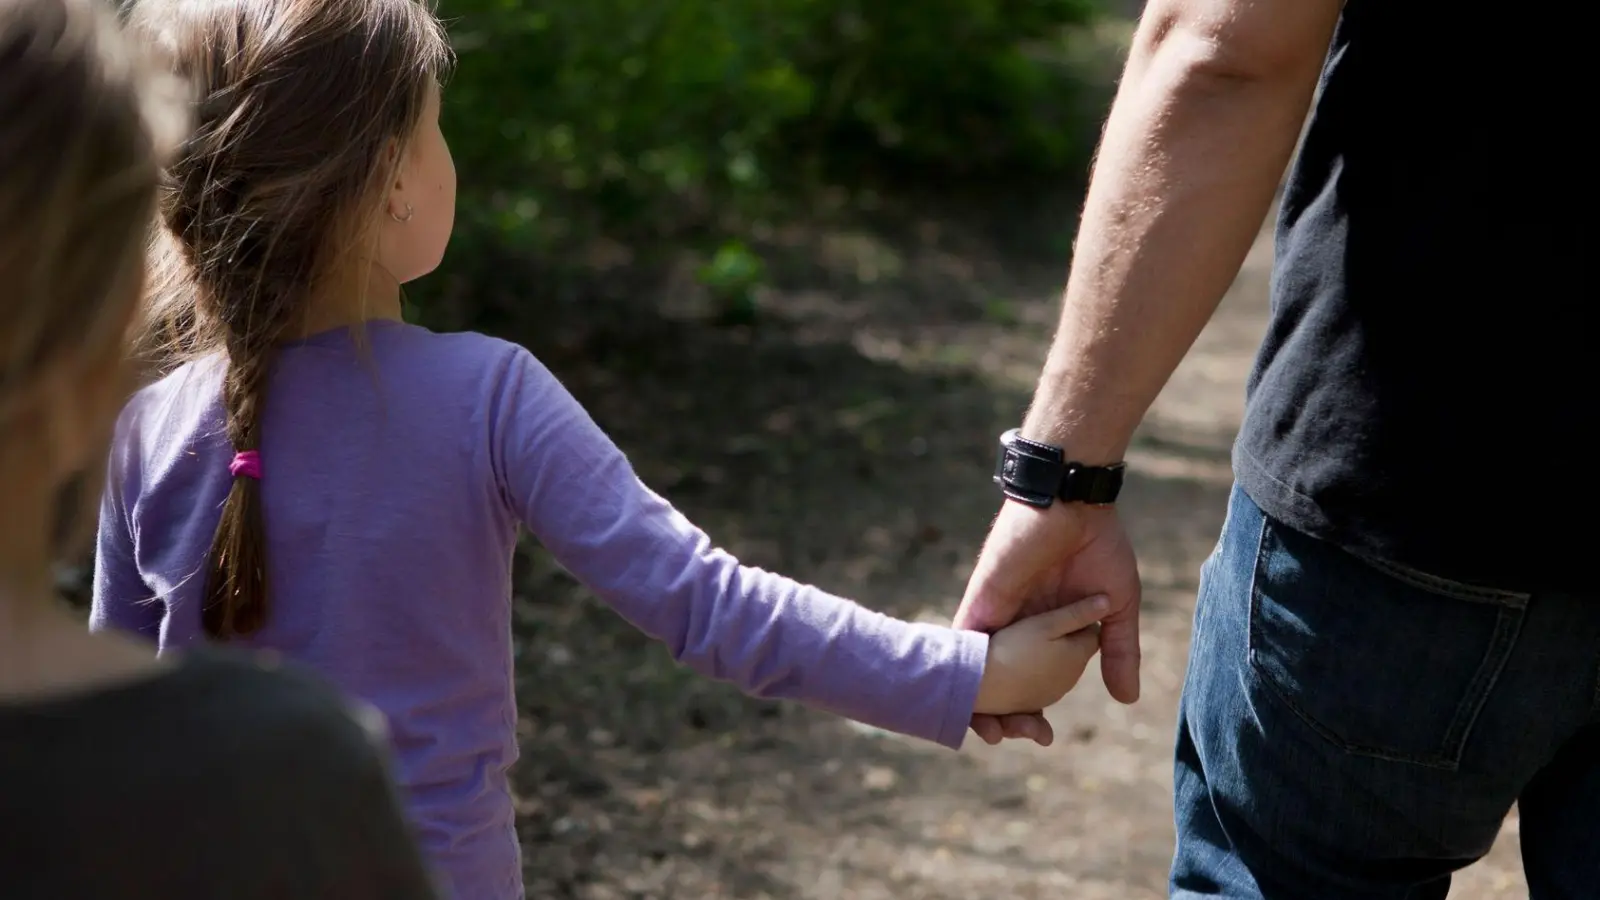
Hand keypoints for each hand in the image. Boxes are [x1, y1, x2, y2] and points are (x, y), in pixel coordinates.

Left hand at [954, 499, 1141, 745]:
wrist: (1074, 504)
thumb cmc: (1098, 546)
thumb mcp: (1117, 607)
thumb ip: (1120, 651)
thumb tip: (1127, 699)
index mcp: (1047, 630)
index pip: (1032, 680)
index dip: (1031, 710)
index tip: (1041, 736)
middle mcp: (1018, 626)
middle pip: (1000, 680)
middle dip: (1000, 715)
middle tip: (1007, 738)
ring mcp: (998, 614)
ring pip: (979, 667)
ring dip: (976, 699)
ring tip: (984, 732)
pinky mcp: (983, 599)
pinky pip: (963, 638)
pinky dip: (960, 667)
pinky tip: (957, 697)